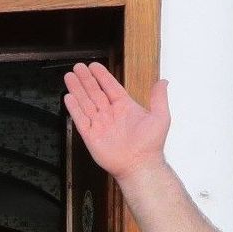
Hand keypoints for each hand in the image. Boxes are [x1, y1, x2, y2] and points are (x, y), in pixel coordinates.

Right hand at [64, 63, 169, 180]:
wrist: (140, 165)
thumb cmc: (151, 145)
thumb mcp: (160, 117)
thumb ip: (159, 98)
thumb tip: (164, 81)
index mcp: (125, 107)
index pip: (110, 86)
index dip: (102, 76)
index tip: (94, 66)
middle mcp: (111, 114)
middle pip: (95, 92)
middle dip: (86, 79)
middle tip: (78, 67)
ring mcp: (100, 124)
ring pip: (85, 102)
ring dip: (77, 89)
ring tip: (69, 76)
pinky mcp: (91, 136)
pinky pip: (80, 119)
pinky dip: (74, 108)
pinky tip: (68, 97)